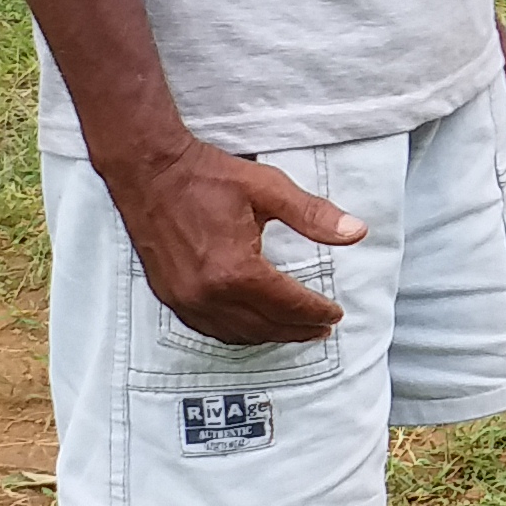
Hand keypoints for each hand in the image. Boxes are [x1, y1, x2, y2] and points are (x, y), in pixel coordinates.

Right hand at [104, 133, 362, 343]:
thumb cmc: (206, 176)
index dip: (315, 311)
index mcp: (235, 270)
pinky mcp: (169, 296)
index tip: (335, 314)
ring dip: (270, 335)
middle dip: (298, 329)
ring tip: (295, 330)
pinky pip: (210, 328)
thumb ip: (313, 215)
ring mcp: (185, 299)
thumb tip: (356, 232)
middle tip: (322, 328)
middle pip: (265, 326)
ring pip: (237, 333)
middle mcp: (208, 294)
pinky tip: (252, 327)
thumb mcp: (268, 189)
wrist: (149, 171)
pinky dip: (237, 332)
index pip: (287, 303)